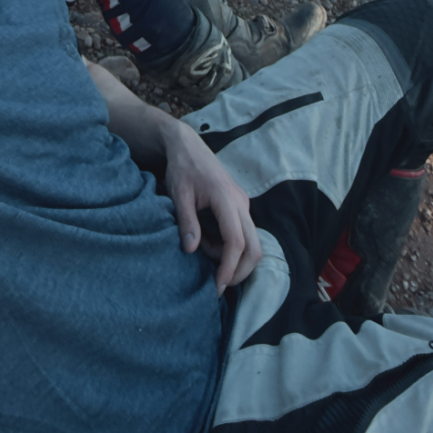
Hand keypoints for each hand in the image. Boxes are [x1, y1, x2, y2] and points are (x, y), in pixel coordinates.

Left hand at [162, 121, 261, 294]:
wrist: (188, 147)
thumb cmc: (182, 169)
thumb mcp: (178, 194)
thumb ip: (187, 221)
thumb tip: (191, 250)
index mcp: (226, 198)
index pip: (236, 241)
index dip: (229, 267)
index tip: (217, 286)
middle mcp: (241, 203)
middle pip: (255, 247)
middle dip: (239, 271)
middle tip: (217, 284)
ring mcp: (243, 205)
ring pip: (252, 243)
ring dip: (232, 258)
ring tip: (203, 249)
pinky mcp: (240, 207)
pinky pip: (243, 235)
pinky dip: (229, 247)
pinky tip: (207, 241)